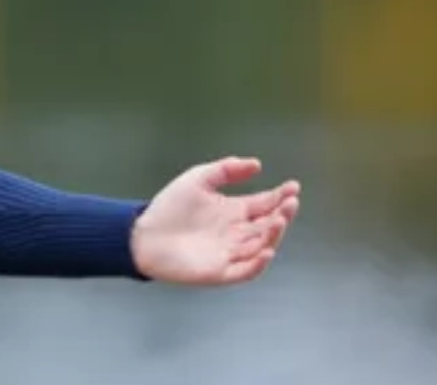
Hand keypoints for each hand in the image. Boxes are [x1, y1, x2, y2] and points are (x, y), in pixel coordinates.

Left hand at [131, 156, 299, 285]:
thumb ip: (226, 170)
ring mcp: (230, 253)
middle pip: (268, 225)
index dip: (281, 197)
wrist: (142, 234)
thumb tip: (257, 164)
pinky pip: (246, 270)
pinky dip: (258, 263)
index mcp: (234, 212)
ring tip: (280, 219)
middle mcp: (236, 233)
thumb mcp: (198, 180)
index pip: (265, 205)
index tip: (293, 186)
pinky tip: (265, 249)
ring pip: (261, 246)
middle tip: (290, 203)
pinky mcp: (220, 271)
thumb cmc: (169, 208)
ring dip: (274, 235)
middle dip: (283, 214)